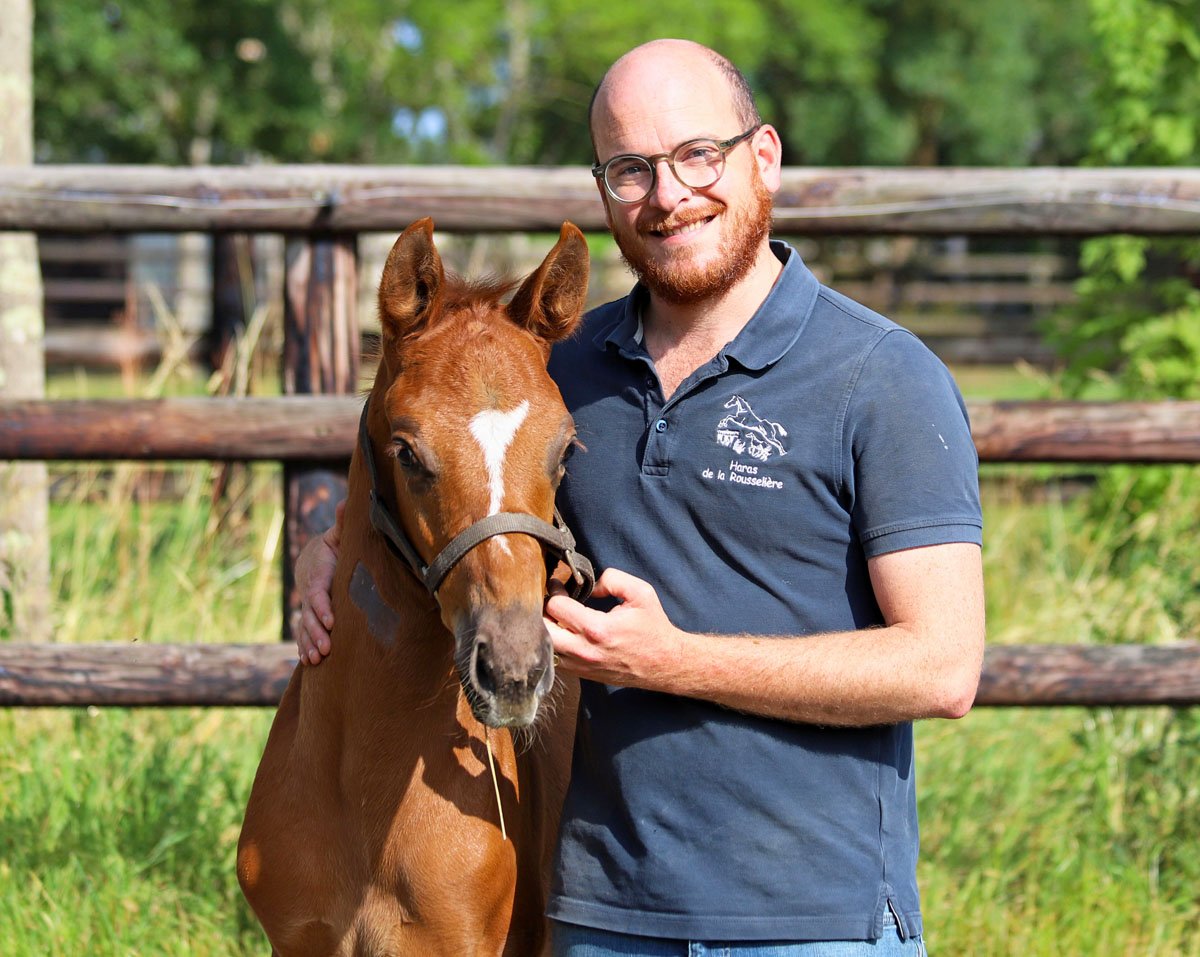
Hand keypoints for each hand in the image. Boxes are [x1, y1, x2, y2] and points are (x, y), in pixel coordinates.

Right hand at [294, 500, 343, 664]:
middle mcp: (309, 593)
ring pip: (304, 627)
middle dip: (316, 632)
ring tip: (317, 659)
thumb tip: (348, 502)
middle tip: (326, 648)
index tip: (332, 620)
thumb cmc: (333, 548)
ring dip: (309, 643)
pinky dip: (304, 647)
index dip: (322, 606)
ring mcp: (307, 607)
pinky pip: (303, 634)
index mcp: (318, 574)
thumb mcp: (338, 536)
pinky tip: (310, 662)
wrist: (312, 559)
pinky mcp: (309, 617)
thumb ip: (343, 524)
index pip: (318, 592)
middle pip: (309, 615)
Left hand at [544, 568, 684, 688]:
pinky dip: (553, 644)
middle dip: (543, 610)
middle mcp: (584, 651)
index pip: (555, 606)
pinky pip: (554, 658)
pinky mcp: (581, 674)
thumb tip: (589, 586)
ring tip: (557, 615)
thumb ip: (612, 579)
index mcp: (597, 629)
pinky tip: (564, 632)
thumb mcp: (641, 593)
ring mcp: (580, 666)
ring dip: (546, 628)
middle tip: (554, 599)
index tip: (559, 584)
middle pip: (541, 629)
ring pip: (544, 646)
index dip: (554, 591)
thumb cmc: (653, 627)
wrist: (664, 663)